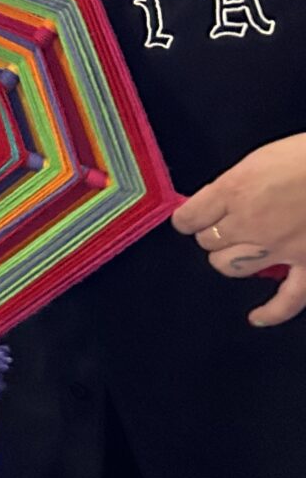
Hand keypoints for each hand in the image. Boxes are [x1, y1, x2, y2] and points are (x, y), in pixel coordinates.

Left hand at [172, 132, 305, 325]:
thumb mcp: (259, 160)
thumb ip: (235, 185)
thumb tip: (218, 200)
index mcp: (234, 191)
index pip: (190, 217)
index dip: (189, 217)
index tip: (192, 216)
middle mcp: (250, 223)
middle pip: (209, 241)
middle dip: (212, 234)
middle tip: (224, 225)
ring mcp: (280, 248)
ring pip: (230, 266)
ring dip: (229, 259)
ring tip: (237, 251)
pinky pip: (288, 299)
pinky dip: (271, 312)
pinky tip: (256, 317)